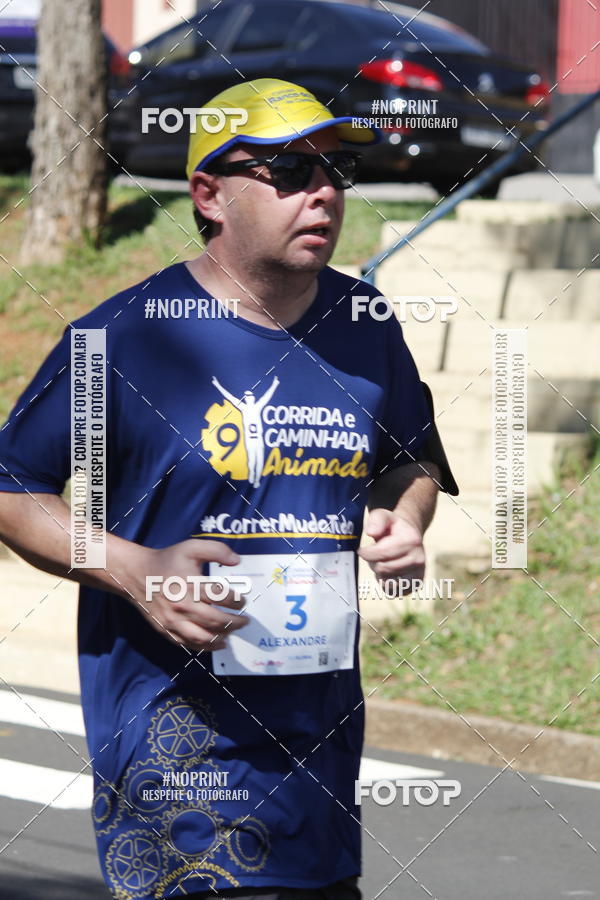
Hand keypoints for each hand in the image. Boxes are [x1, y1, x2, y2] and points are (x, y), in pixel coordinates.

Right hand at [127, 539, 249, 650]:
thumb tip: (237, 561)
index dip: (237, 601)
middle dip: (235, 622)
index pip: (222, 597)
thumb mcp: (191, 547)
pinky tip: (216, 643)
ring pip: (203, 637)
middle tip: (245, 621)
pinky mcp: (166, 630)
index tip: (243, 602)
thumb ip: (216, 550)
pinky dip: (205, 646)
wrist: (136, 574)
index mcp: (191, 584)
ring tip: (232, 633)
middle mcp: (183, 605)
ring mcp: (173, 621)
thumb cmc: (166, 560)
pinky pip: (188, 644)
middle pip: (216, 620)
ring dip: (222, 637)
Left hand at [357, 508, 424, 593]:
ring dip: (379, 574)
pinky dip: (386, 583)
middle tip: (373, 555)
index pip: (381, 553)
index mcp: (411, 540)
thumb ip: (376, 520)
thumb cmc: (393, 527)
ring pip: (387, 581)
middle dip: (372, 562)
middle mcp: (418, 558)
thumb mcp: (383, 516)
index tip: (362, 550)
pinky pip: (393, 591)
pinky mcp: (416, 584)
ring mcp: (419, 573)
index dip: (366, 553)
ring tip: (382, 562)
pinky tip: (388, 572)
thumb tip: (371, 532)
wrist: (410, 537)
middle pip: (383, 568)